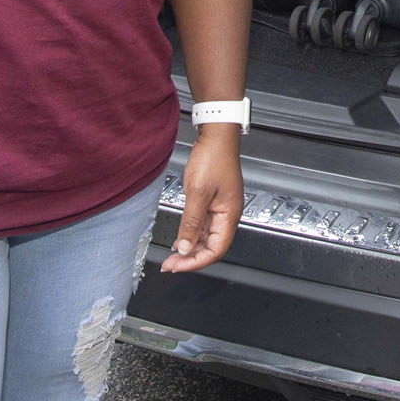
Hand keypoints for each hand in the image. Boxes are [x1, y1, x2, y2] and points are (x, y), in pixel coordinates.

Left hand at [161, 125, 242, 271]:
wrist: (216, 135)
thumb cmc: (213, 158)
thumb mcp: (198, 193)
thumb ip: (191, 222)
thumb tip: (185, 247)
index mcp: (230, 214)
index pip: (216, 250)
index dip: (196, 262)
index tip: (177, 265)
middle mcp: (228, 214)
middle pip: (212, 247)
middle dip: (191, 258)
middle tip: (170, 264)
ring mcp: (221, 208)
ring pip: (207, 237)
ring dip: (190, 248)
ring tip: (172, 255)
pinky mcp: (213, 201)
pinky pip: (204, 225)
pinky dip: (191, 235)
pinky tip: (180, 238)